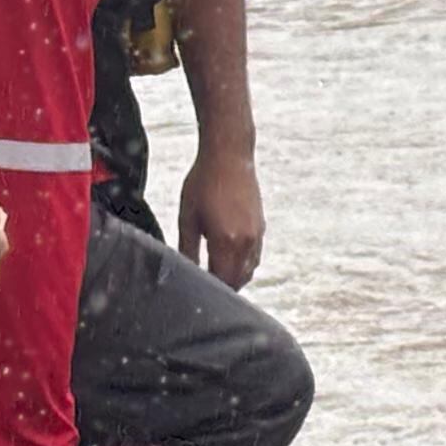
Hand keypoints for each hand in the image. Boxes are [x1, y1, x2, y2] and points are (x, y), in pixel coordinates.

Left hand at [178, 147, 264, 288]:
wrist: (229, 156)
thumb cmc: (204, 182)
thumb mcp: (187, 217)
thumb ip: (187, 248)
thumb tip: (184, 269)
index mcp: (226, 241)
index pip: (222, 280)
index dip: (210, 288)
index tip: (197, 289)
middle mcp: (247, 241)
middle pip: (239, 279)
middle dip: (224, 286)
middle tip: (205, 286)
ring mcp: (257, 234)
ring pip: (250, 269)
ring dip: (235, 276)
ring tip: (216, 273)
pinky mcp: (261, 226)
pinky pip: (255, 255)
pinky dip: (244, 263)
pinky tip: (229, 256)